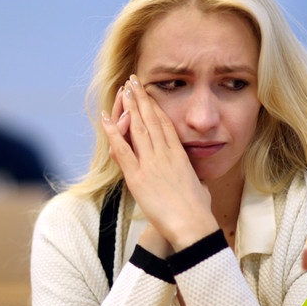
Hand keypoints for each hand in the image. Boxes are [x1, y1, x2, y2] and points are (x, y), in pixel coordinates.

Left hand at [102, 75, 217, 250]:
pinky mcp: (138, 176)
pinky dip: (113, 132)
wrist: (193, 224)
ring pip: (138, 128)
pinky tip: (106, 118)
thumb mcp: (200, 187)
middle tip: (134, 81)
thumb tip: (199, 181)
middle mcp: (165, 154)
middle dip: (142, 99)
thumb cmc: (199, 210)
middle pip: (151, 119)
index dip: (155, 107)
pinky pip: (122, 149)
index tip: (149, 94)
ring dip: (130, 106)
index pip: (165, 124)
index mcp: (180, 155)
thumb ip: (195, 179)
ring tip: (124, 89)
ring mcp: (151, 163)